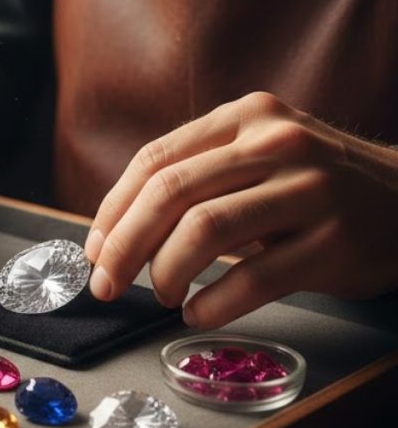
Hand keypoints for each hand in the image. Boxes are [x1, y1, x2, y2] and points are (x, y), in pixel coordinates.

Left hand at [84, 92, 397, 327]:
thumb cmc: (316, 185)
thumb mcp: (260, 154)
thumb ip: (199, 175)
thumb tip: (116, 230)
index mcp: (245, 116)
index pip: (155, 159)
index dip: (113, 208)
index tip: (93, 249)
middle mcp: (275, 142)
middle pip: (170, 192)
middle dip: (124, 244)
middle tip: (105, 283)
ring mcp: (309, 188)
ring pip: (205, 229)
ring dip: (165, 271)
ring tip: (160, 294)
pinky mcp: (334, 241)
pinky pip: (254, 277)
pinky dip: (212, 302)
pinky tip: (197, 312)